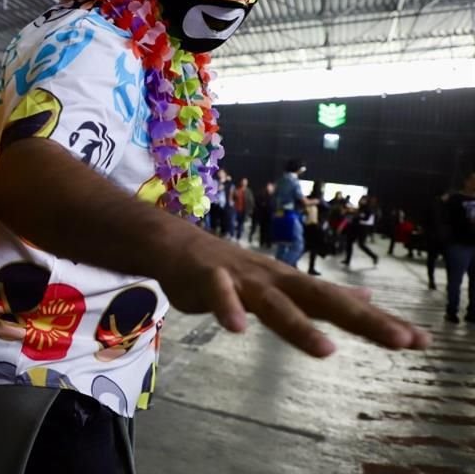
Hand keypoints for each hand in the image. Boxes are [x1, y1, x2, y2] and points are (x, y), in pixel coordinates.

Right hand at [159, 233, 429, 356]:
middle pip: (322, 300)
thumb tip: (367, 295)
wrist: (176, 245)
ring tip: (326, 351)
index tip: (421, 341)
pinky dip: (228, 309)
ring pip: (274, 303)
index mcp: (292, 284)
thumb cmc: (229, 268)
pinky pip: (219, 294)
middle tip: (401, 340)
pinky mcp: (208, 278)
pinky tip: (238, 329)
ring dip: (299, 325)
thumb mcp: (280, 281)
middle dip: (362, 320)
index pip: (342, 304)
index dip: (379, 321)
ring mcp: (242, 278)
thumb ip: (321, 293)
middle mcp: (275, 280)